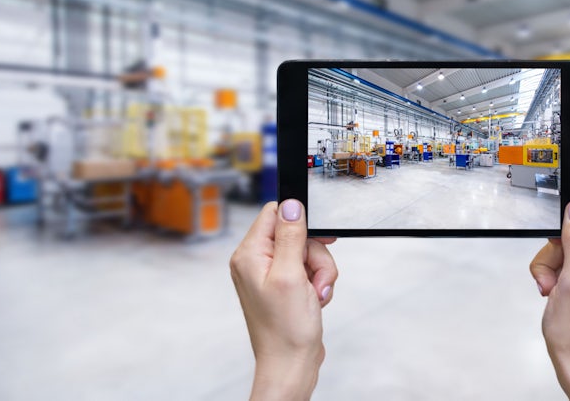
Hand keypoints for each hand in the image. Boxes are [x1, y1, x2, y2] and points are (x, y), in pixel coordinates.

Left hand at [229, 200, 337, 400]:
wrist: (291, 364)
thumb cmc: (285, 329)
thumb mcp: (291, 276)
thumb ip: (290, 236)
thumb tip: (291, 204)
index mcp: (249, 255)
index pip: (274, 214)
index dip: (299, 221)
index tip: (317, 238)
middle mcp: (256, 261)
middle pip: (297, 233)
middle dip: (315, 255)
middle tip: (314, 278)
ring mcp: (271, 274)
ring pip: (308, 252)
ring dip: (320, 272)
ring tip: (316, 294)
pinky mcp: (285, 285)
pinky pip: (309, 270)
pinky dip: (318, 283)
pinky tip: (315, 300)